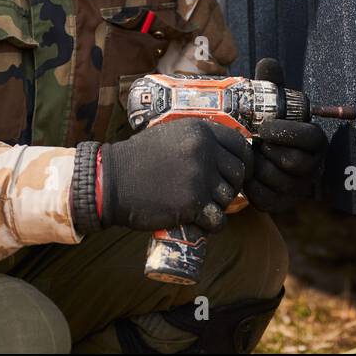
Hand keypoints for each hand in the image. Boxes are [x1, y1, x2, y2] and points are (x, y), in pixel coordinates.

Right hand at [98, 119, 253, 232]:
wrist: (112, 181)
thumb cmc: (139, 159)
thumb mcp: (172, 135)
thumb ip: (199, 139)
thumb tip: (228, 150)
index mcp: (201, 131)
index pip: (240, 146)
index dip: (243, 162)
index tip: (237, 173)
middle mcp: (204, 150)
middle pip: (238, 173)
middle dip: (232, 186)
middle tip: (214, 194)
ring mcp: (199, 177)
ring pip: (229, 197)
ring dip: (219, 206)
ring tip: (201, 207)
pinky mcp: (192, 203)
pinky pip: (218, 219)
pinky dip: (212, 225)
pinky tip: (202, 223)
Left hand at [244, 58, 329, 211]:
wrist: (262, 161)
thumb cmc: (270, 127)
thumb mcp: (272, 106)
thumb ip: (272, 85)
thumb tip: (268, 63)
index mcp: (316, 140)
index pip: (310, 137)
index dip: (287, 132)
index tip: (264, 127)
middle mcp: (313, 166)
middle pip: (291, 161)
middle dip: (267, 150)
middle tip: (253, 141)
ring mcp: (298, 188)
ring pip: (275, 179)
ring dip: (256, 166)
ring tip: (250, 155)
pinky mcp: (281, 204)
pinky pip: (262, 197)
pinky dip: (249, 184)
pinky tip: (247, 172)